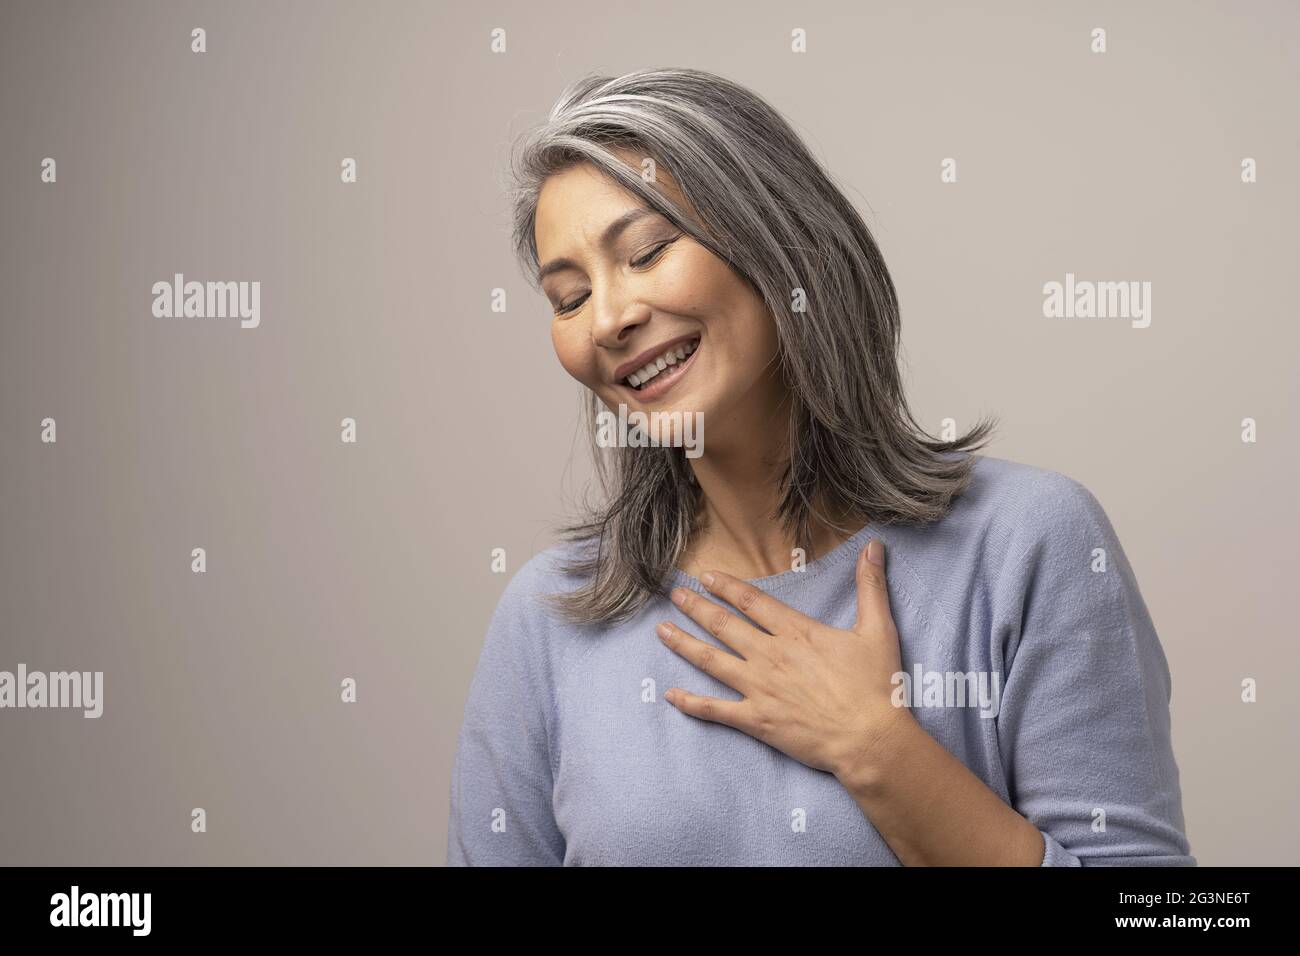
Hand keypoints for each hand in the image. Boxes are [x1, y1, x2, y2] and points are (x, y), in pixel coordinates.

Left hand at [658, 537, 915, 785]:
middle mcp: (770, 656)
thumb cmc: (875, 687)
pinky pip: (715, 710)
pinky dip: (690, 703)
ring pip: (710, 661)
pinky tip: (671, 695)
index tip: (706, 577)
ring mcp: (758, 688)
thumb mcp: (878, 629)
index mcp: (795, 632)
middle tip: (675, 595)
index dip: (727, 587)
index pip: (752, 601)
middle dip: (696, 608)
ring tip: (661, 631)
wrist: (868, 739)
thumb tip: (875, 546)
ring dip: (684, 644)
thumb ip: (871, 586)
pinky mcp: (755, 720)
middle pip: (723, 626)